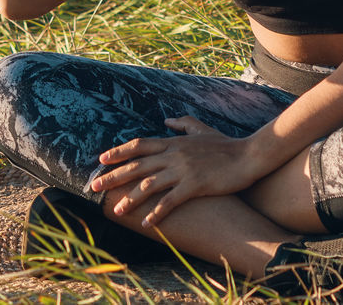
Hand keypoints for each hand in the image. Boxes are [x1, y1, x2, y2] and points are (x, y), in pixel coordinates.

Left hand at [89, 116, 262, 227]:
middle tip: (95, 187)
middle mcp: (173, 154)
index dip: (118, 152)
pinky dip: (157, 212)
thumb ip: (182, 123)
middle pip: (136, 165)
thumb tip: (166, 120)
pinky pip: (171, 201)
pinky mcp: (195, 185)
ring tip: (117, 211)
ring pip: (149, 184)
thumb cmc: (225, 144)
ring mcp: (183, 170)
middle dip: (113, 176)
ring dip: (130, 199)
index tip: (101, 160)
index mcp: (173, 142)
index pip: (139, 145)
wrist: (248, 155)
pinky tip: (147, 223)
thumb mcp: (201, 129)